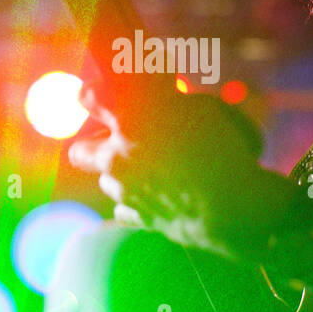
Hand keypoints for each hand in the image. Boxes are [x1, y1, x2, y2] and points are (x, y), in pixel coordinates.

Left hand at [68, 84, 295, 260]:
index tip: (110, 95)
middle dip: (95, 144)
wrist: (232, 207)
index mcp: (130, 120)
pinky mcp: (138, 217)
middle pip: (80, 151)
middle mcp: (116, 156)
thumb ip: (170, 101)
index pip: (90, 96)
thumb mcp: (200, 108)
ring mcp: (124, 191)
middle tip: (120, 138)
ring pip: (105, 180)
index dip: (99, 94)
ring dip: (121, 173)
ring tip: (151, 167)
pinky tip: (159, 194)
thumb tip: (162, 99)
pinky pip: (124, 209)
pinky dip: (137, 202)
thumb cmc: (221, 149)